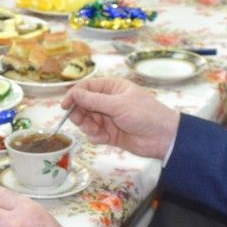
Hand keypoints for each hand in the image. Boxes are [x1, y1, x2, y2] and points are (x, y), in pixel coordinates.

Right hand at [62, 77, 179, 160]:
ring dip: (88, 127)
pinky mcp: (109, 134)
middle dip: (80, 114)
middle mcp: (108, 102)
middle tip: (82, 121)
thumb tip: (73, 93)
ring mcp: (108, 118)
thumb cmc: (144, 114)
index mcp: (111, 88)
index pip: (86, 88)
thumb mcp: (118, 104)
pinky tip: (105, 139)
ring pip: (86, 121)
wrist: (162, 138)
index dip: (74, 96)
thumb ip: (93, 100)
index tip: (64, 106)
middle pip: (83, 105)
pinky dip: (96, 137)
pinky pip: (94, 134)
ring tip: (98, 131)